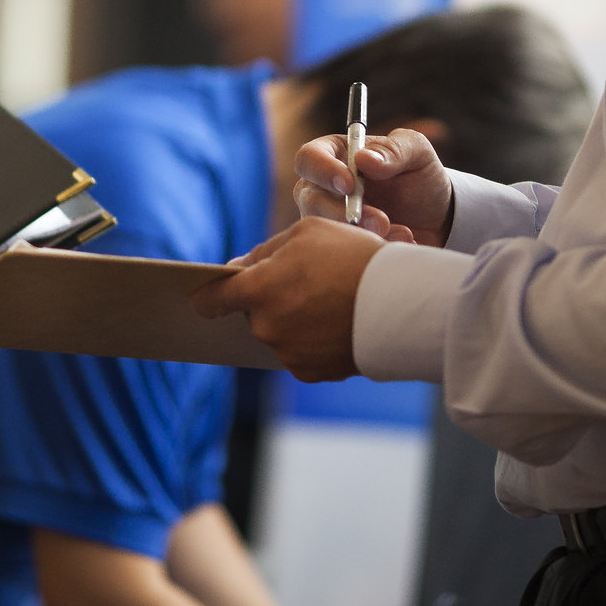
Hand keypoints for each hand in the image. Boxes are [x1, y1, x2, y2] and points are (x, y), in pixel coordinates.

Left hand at [191, 217, 386, 380]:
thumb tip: (240, 268)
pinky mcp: (309, 372)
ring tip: (326, 301)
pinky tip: (334, 323)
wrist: (399, 302)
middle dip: (268, 299)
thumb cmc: (352, 257)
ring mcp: (287, 353)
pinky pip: (299, 353)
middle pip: (252, 313)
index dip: (209, 294)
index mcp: (257, 290)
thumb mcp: (306, 233)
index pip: (212, 298)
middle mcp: (265, 326)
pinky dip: (311, 341)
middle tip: (302, 284)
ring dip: (291, 320)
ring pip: (277, 333)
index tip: (205, 294)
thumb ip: (264, 251)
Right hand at [294, 127, 454, 246]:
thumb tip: (363, 158)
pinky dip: (375, 249)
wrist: (436, 218)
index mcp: (335, 153)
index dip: (323, 170)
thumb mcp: (417, 152)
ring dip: (362, 234)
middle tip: (380, 220)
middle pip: (310, 199)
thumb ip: (394, 149)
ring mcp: (329, 219)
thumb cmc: (420, 175)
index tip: (349, 184)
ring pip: (326, 231)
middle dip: (342, 213)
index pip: (309, 158)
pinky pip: (345, 253)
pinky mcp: (340, 246)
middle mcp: (324, 187)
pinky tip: (403, 240)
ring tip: (401, 232)